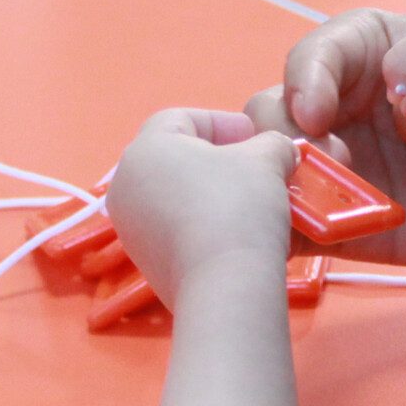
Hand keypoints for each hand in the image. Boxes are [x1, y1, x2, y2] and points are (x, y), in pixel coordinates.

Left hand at [109, 110, 300, 304]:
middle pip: (177, 159)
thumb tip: (278, 150)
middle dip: (220, 159)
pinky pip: (177, 230)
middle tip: (257, 167)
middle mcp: (126, 186)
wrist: (224, 286)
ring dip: (213, 193)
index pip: (182, 119)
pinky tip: (238, 232)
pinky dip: (205, 224)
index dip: (224, 122)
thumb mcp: (266, 159)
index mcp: (144, 150)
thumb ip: (272, 144)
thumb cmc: (238, 206)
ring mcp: (131, 229)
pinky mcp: (145, 263)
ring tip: (254, 202)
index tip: (256, 136)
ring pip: (176, 197)